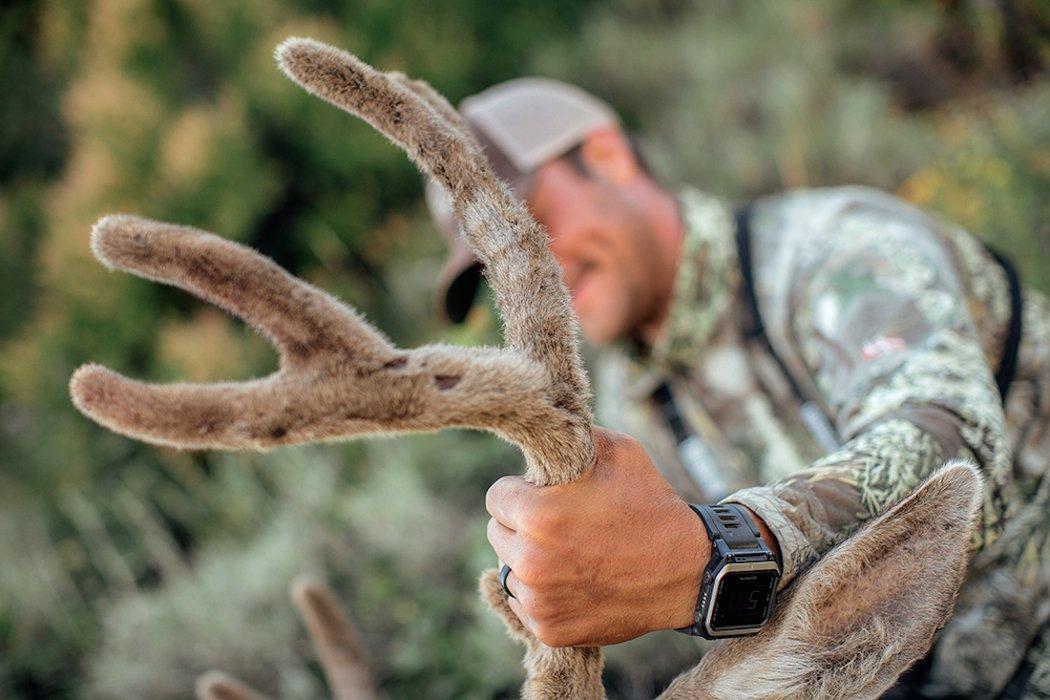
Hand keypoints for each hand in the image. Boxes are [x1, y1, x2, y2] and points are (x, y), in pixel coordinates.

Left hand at [485, 427, 708, 646]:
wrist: (688, 570)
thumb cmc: (651, 504)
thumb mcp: (618, 450)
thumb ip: (571, 438)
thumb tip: (544, 428)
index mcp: (536, 514)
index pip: (496, 497)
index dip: (520, 492)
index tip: (542, 495)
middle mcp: (530, 560)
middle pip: (498, 534)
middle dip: (521, 525)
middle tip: (559, 524)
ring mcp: (538, 599)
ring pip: (511, 570)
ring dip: (530, 561)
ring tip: (570, 553)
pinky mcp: (549, 629)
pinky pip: (525, 605)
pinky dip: (543, 594)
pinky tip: (574, 581)